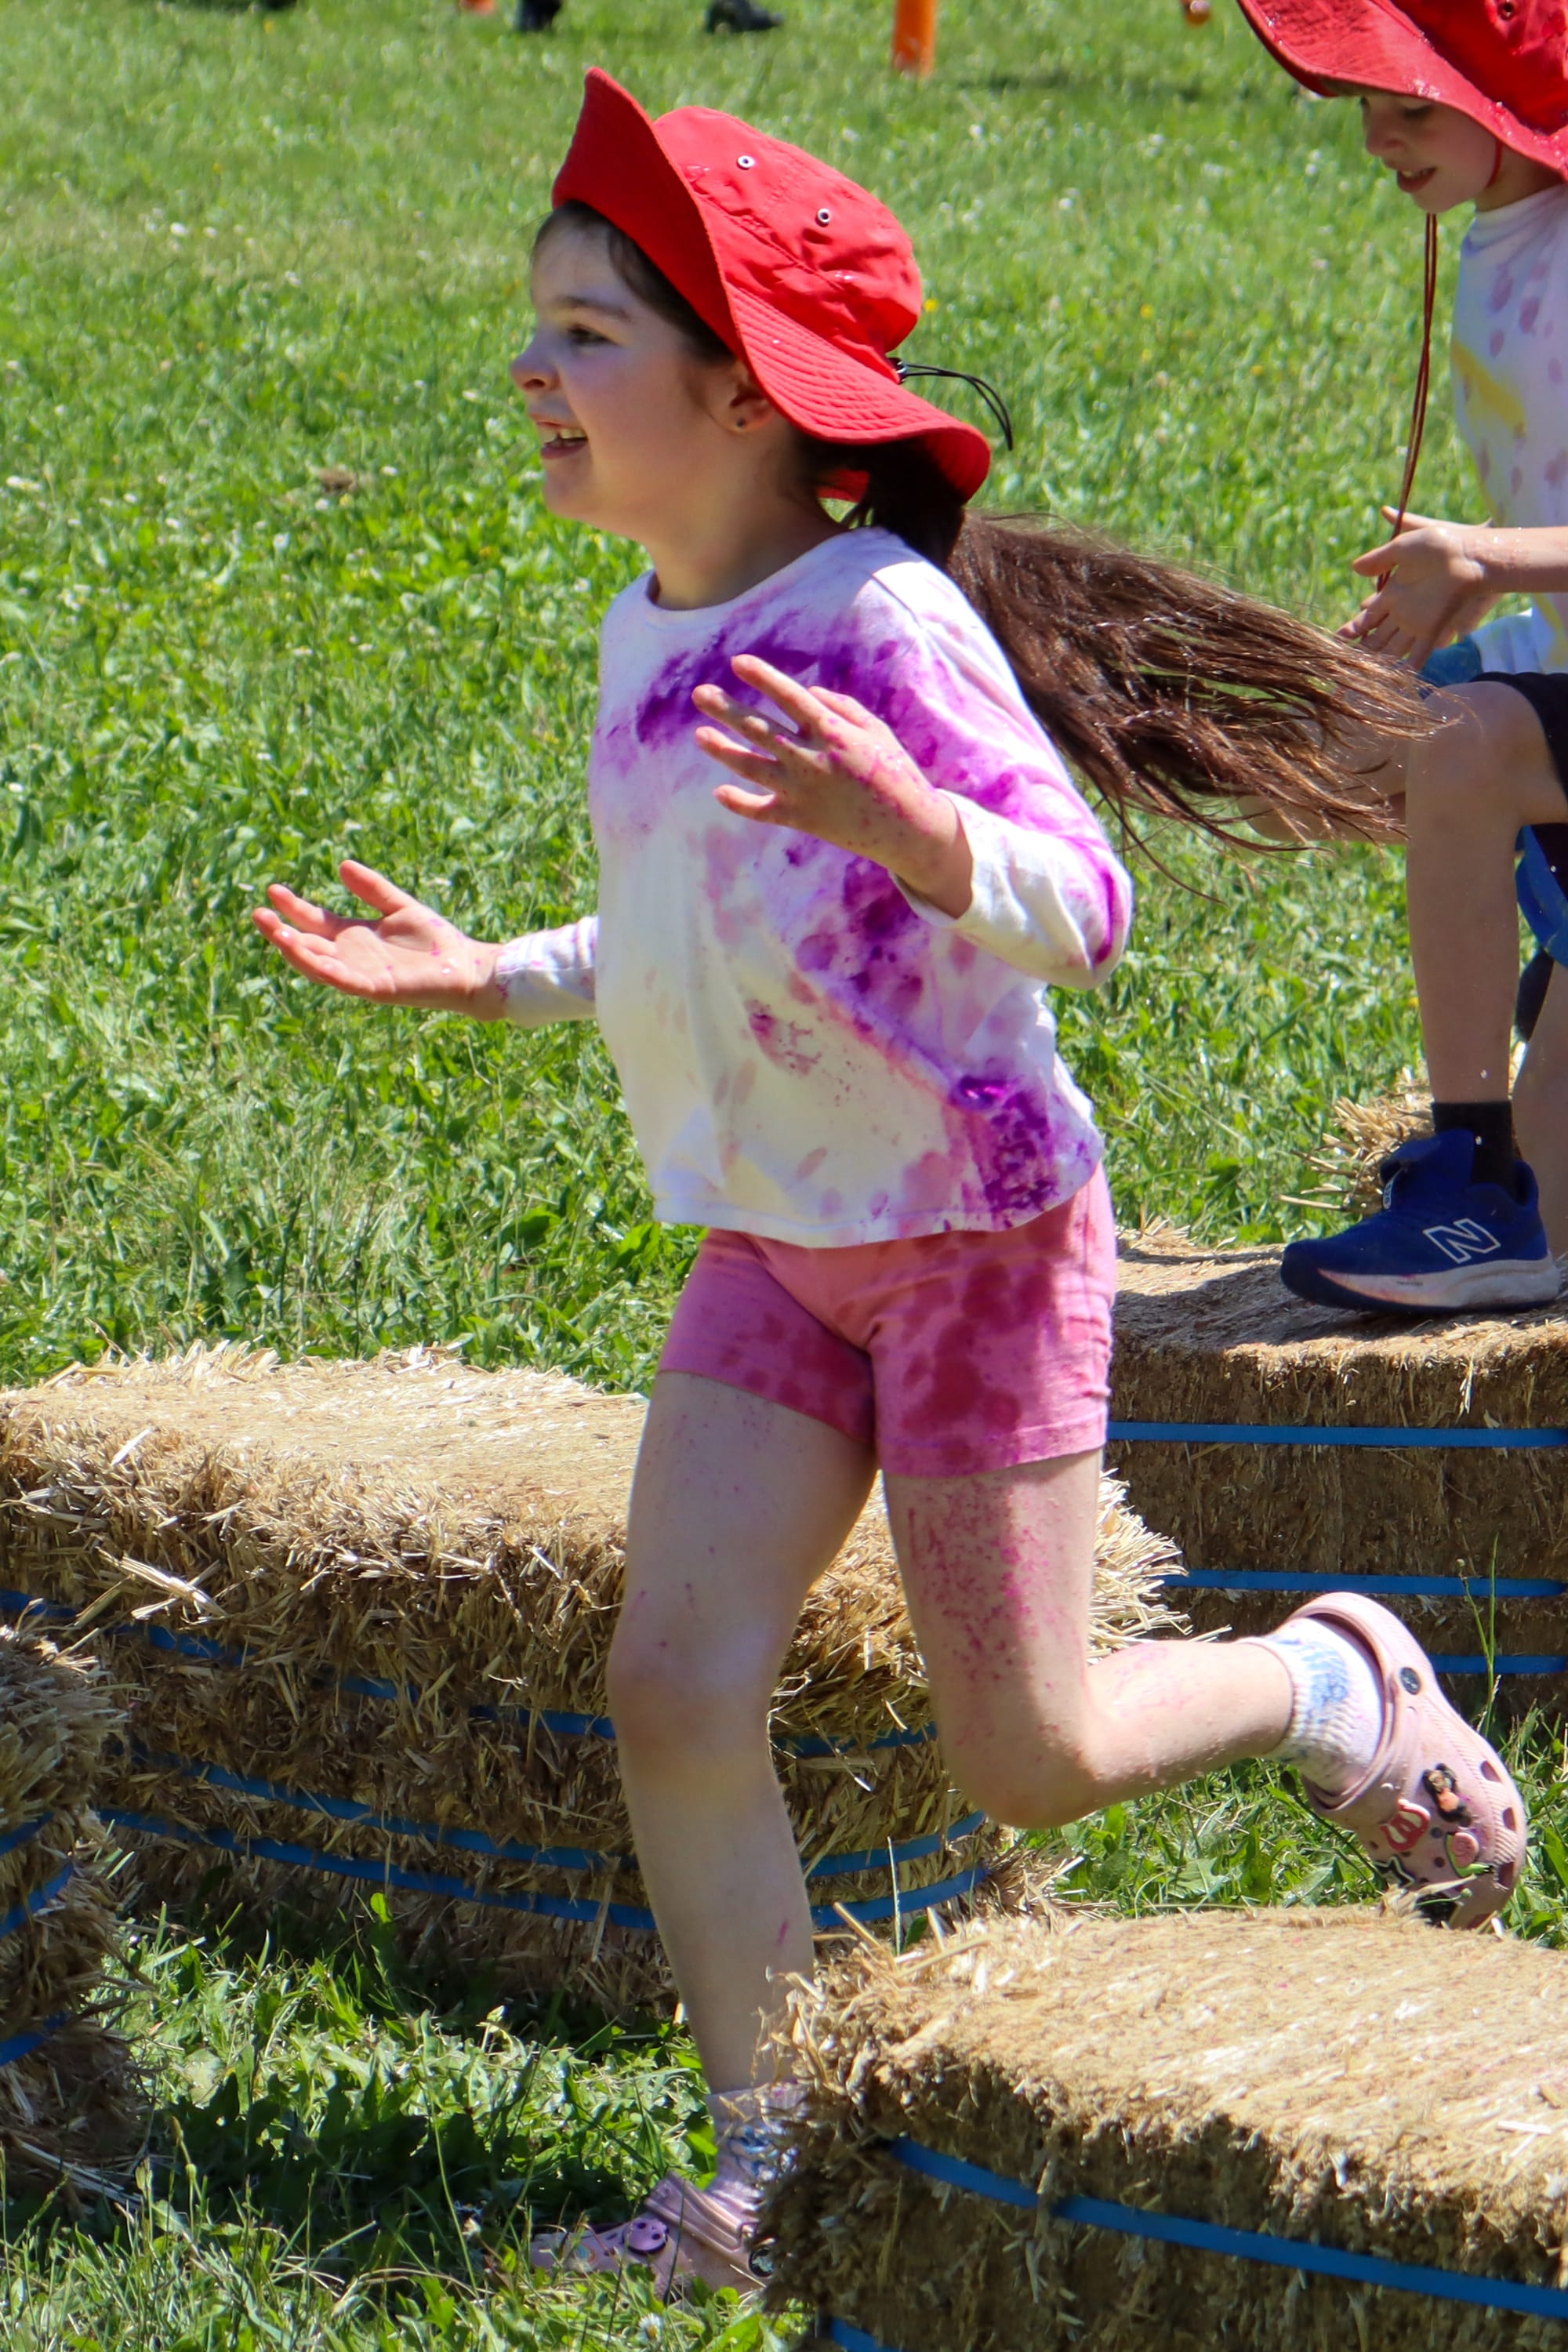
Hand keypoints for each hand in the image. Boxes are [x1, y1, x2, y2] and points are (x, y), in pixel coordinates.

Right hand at [252, 859, 505, 1016]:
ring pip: (318, 965)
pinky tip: (309, 955)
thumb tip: (342, 864)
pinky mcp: (377, 989)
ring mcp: (361, 974)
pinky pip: (344, 980)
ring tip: (275, 932)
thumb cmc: (436, 942)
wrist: (465, 969)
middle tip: (258, 913)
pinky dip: (325, 969)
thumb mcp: (399, 906)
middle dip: (282, 931)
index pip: (315, 922)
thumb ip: (373, 889)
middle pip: (308, 944)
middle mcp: (352, 957)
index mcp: (355, 937)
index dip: (294, 908)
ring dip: (295, 950)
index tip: (273, 890)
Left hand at [692, 655, 973, 916]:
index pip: (789, 696)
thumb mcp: (876, 730)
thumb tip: (808, 693)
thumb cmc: (895, 771)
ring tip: (700, 735)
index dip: (762, 677)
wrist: (908, 827)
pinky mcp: (800, 818)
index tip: (738, 662)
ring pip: (750, 767)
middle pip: (758, 728)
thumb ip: (842, 706)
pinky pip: (761, 810)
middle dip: (726, 709)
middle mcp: (810, 757)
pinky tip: (720, 791)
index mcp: (832, 731)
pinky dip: (739, 802)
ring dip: (722, 750)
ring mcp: (801, 790)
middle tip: (699, 694)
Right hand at [1339, 508, 1498, 668]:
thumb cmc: (1439, 545)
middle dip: (1361, 651)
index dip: (1353, 629)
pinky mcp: (1433, 629)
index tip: (1337, 639)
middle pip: (1377, 638)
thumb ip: (1379, 559)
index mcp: (1393, 593)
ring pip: (1393, 650)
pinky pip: (1419, 655)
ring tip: (1361, 679)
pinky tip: (1393, 685)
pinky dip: (1407, 672)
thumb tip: (1354, 569)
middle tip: (1343, 665)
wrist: (1468, 552)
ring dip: (1378, 664)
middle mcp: (1403, 612)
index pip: (1368, 618)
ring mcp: (1418, 623)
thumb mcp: (1403, 547)